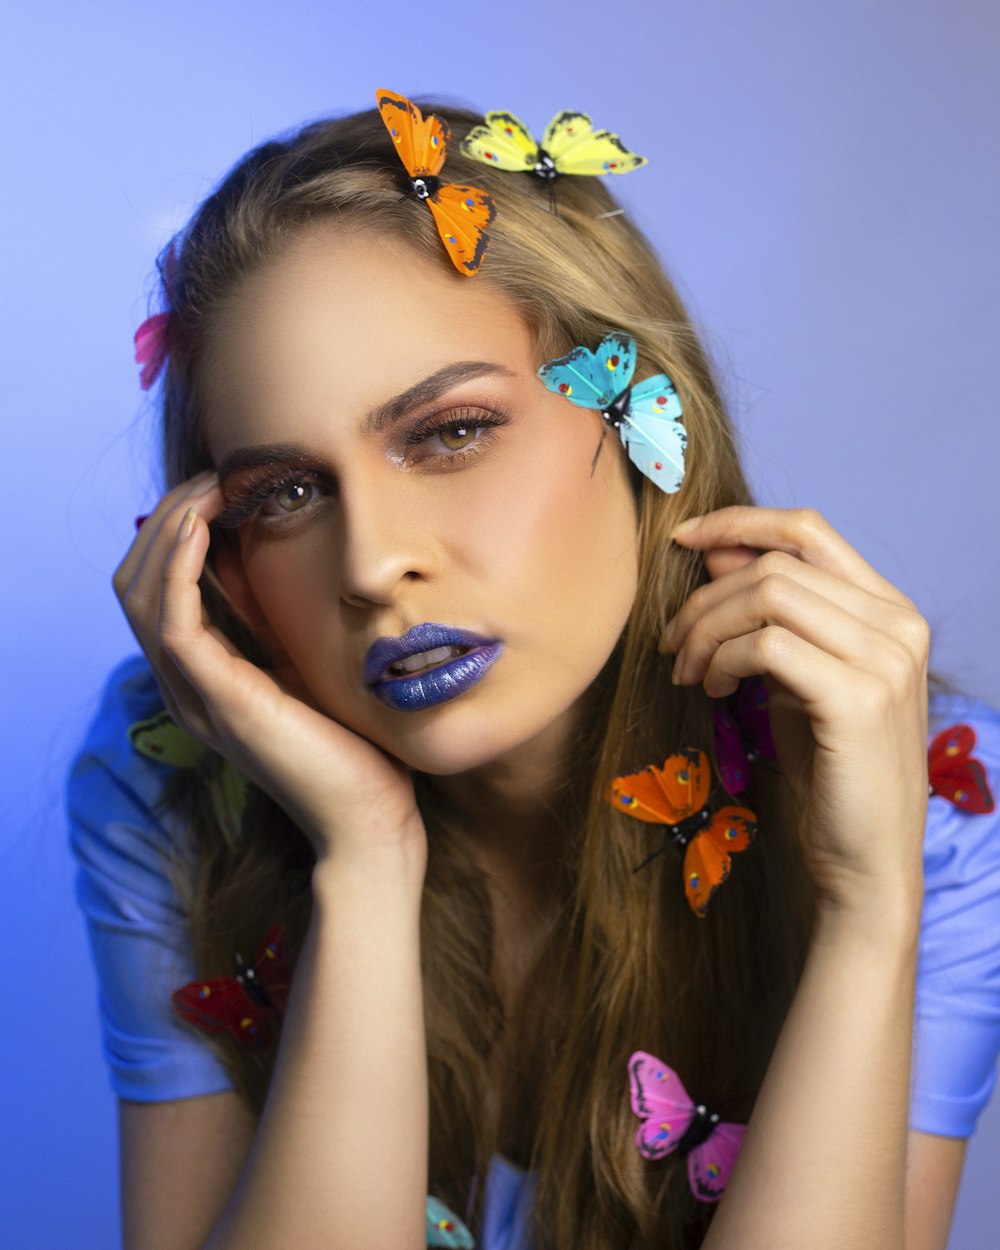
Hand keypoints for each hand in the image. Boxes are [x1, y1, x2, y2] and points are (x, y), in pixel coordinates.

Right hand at [114, 473, 425, 868]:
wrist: (370, 818)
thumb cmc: (354, 744)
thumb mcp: (309, 663)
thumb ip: (279, 622)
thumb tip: (273, 557)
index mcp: (204, 677)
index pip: (156, 589)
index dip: (177, 531)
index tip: (222, 487)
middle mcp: (185, 686)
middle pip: (136, 583)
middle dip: (168, 519)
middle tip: (214, 476)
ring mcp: (194, 696)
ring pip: (141, 594)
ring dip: (170, 530)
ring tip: (209, 489)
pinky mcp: (219, 701)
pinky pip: (172, 621)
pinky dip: (179, 567)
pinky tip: (206, 529)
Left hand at [660, 507, 928, 919]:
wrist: (864, 859)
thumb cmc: (828, 770)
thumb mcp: (794, 677)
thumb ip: (769, 615)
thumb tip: (716, 554)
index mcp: (889, 610)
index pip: (808, 530)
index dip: (738, 523)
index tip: (682, 539)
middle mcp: (897, 623)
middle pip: (775, 566)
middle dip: (705, 598)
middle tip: (671, 643)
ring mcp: (885, 659)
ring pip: (766, 596)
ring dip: (706, 628)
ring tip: (687, 669)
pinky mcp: (858, 698)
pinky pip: (766, 644)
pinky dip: (722, 658)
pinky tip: (712, 687)